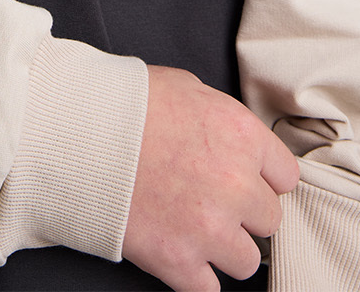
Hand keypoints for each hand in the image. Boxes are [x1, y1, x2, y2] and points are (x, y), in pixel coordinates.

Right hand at [121, 65, 299, 291]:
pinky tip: (180, 253)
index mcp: (240, 136)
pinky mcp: (177, 259)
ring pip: (246, 260)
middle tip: (210, 198)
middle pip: (269, 219)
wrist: (74, 131)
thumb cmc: (123, 102)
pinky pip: (210, 288)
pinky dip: (196, 275)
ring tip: (194, 228)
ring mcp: (208, 227)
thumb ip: (222, 120)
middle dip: (242, 211)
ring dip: (223, 247)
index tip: (242, 177)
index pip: (285, 175)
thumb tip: (233, 142)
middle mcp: (234, 185)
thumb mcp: (185, 88)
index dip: (261, 176)